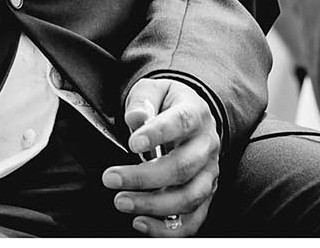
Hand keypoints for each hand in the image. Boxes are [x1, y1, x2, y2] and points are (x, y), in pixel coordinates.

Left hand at [104, 78, 220, 236]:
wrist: (193, 115)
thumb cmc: (167, 103)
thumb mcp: (154, 90)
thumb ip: (143, 101)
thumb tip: (136, 117)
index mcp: (195, 114)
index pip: (181, 122)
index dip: (158, 134)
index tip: (132, 144)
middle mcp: (206, 146)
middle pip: (183, 167)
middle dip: (145, 178)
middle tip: (111, 179)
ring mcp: (209, 173)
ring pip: (189, 197)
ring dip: (154, 205)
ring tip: (121, 202)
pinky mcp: (205, 194)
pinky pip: (193, 219)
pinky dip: (168, 228)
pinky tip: (140, 223)